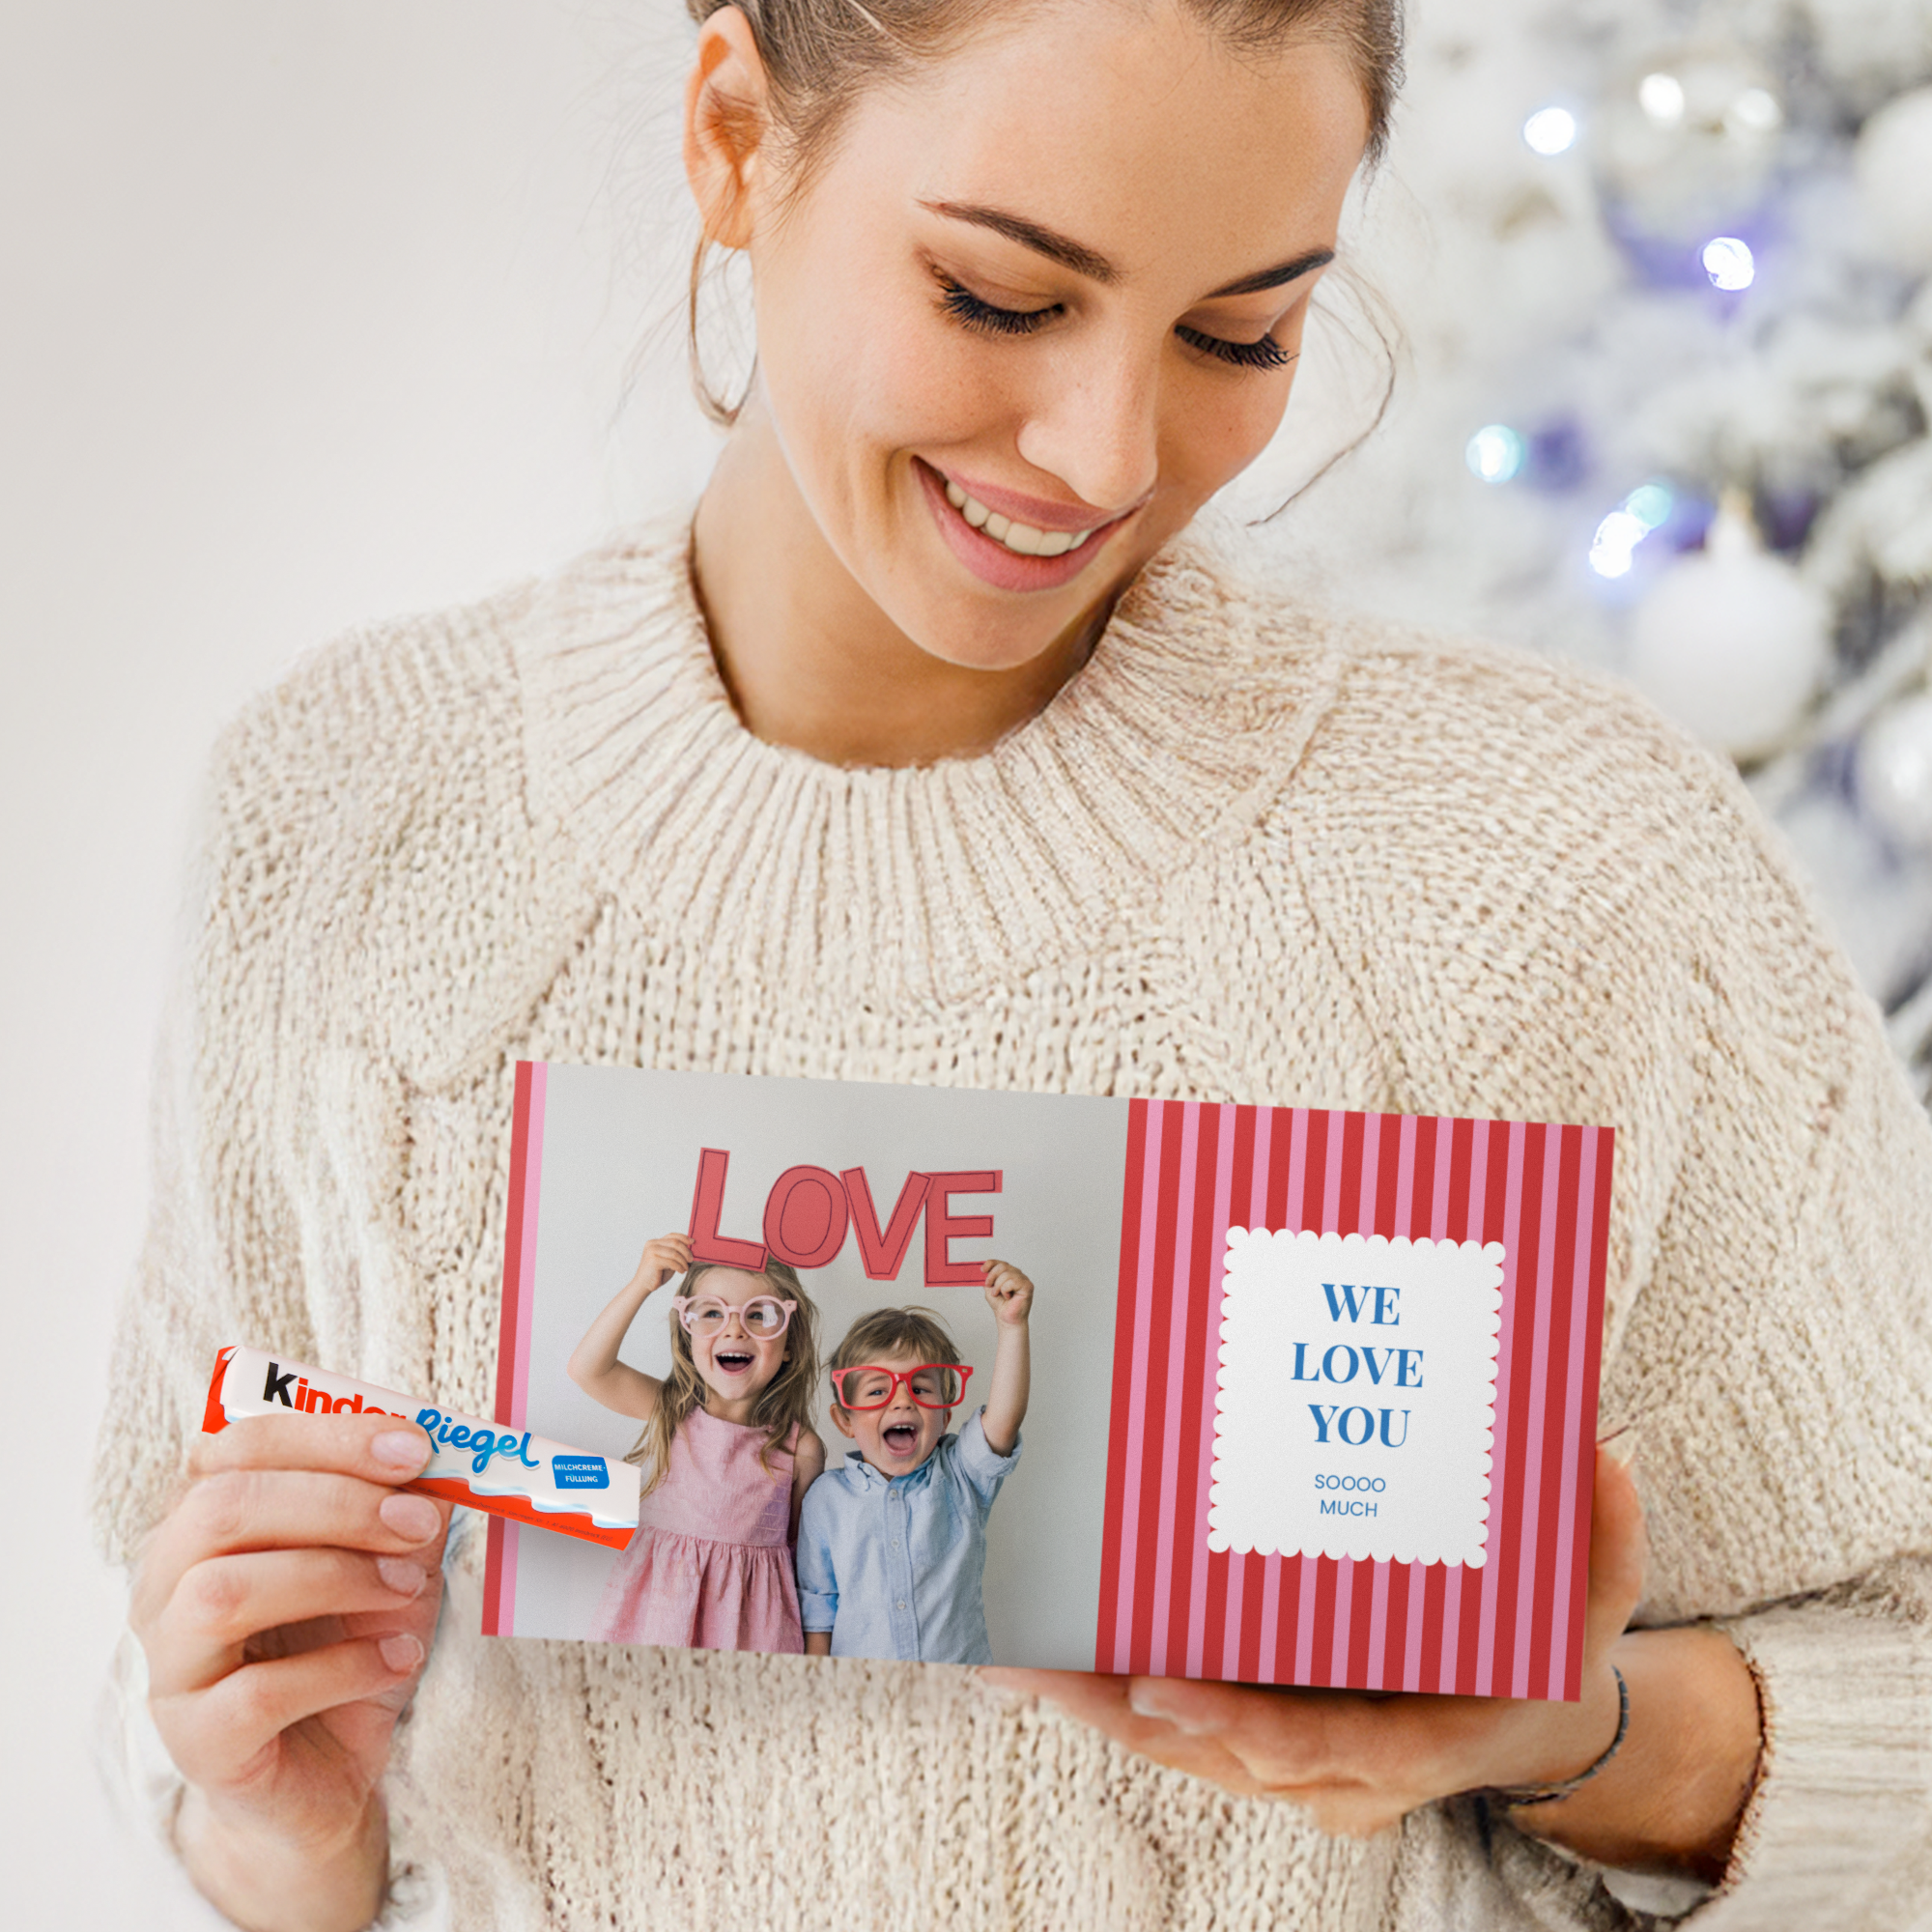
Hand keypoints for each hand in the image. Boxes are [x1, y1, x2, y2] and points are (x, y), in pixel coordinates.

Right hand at [131, 1410, 452, 1929]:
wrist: (324, 1773)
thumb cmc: (346, 1647)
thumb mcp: (390, 1561)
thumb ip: (405, 1505)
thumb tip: (444, 1457)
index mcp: (204, 1523)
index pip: (238, 1447)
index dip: (327, 1436)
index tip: (413, 1447)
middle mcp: (166, 1586)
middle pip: (223, 1509)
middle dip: (336, 1503)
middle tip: (417, 1521)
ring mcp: (172, 1667)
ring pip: (222, 1594)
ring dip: (335, 1578)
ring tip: (406, 1590)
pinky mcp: (198, 1742)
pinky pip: (257, 1693)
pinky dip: (343, 1667)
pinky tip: (395, 1658)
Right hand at [636, 1230, 693, 1293]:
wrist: (644, 1286)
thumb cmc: (657, 1274)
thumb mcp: (669, 1260)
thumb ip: (676, 1253)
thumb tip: (691, 1247)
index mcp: (655, 1242)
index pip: (672, 1236)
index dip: (684, 1238)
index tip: (693, 1242)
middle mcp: (652, 1244)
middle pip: (675, 1242)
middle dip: (686, 1251)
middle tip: (691, 1259)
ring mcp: (652, 1251)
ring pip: (674, 1253)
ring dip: (683, 1261)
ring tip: (686, 1268)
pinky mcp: (653, 1260)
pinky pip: (672, 1262)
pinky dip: (679, 1267)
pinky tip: (681, 1271)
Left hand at [983, 1259, 1033, 1326]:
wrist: (1006, 1319)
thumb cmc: (1001, 1305)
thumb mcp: (990, 1289)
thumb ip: (987, 1278)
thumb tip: (982, 1269)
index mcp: (1009, 1273)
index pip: (1000, 1262)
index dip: (990, 1263)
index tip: (982, 1270)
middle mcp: (1017, 1274)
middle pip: (1003, 1266)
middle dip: (992, 1276)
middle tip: (989, 1286)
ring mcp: (1023, 1279)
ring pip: (1007, 1274)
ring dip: (998, 1285)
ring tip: (999, 1294)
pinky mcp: (1028, 1286)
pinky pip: (1013, 1281)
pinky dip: (1006, 1289)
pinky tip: (1008, 1296)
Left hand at [983, 1448, 1646, 1838]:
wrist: (1528, 1720)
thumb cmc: (1544, 1650)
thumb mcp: (1591, 1598)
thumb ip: (1600, 1536)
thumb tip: (1601, 1456)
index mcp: (1417, 1741)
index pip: (1319, 1746)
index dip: (1239, 1724)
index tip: (1162, 1686)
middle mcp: (1341, 1770)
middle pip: (1213, 1752)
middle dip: (1114, 1710)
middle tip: (1030, 1655)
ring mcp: (1294, 1764)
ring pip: (1177, 1746)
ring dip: (1089, 1703)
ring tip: (1009, 1645)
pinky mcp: (1261, 1741)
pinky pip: (1176, 1726)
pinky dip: (1110, 1695)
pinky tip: (1044, 1648)